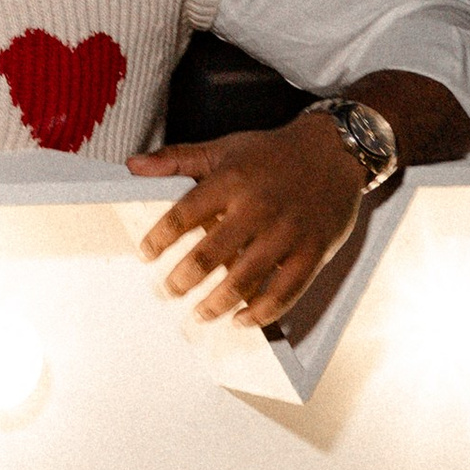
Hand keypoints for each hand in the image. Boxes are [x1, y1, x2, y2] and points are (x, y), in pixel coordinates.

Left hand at [125, 112, 368, 328]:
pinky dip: (261, 312)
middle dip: (183, 279)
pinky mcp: (312, 251)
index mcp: (231, 180)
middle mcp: (257, 207)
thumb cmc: (273, 152)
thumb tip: (133, 166)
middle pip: (210, 254)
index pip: (184, 214)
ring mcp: (287, 232)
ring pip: (245, 279)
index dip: (160, 238)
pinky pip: (285, 291)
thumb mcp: (225, 148)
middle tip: (169, 292)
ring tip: (199, 314)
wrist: (336, 151)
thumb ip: (178, 159)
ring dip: (217, 303)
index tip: (146, 255)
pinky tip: (242, 321)